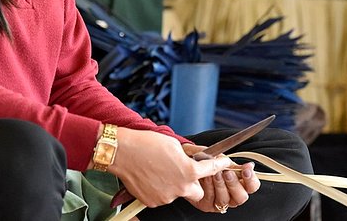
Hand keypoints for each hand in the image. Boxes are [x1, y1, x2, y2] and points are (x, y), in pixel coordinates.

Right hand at [107, 128, 232, 207]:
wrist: (123, 153)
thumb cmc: (147, 144)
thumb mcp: (175, 144)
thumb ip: (189, 155)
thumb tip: (196, 158)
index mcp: (189, 171)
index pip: (211, 169)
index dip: (219, 165)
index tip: (223, 163)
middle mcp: (180, 187)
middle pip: (197, 192)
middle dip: (194, 184)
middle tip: (184, 173)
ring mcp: (166, 197)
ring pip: (178, 194)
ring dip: (174, 185)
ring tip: (160, 170)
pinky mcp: (153, 202)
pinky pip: (162, 197)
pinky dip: (160, 190)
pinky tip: (152, 177)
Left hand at [181, 143, 260, 212]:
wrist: (185, 165)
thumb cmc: (204, 161)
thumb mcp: (218, 156)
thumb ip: (234, 161)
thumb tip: (249, 164)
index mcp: (239, 183)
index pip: (252, 186)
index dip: (251, 179)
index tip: (246, 168)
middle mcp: (231, 195)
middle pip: (242, 197)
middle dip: (234, 184)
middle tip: (227, 172)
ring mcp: (220, 201)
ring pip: (226, 199)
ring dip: (220, 185)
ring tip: (214, 174)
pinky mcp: (207, 205)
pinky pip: (211, 200)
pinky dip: (209, 188)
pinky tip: (205, 178)